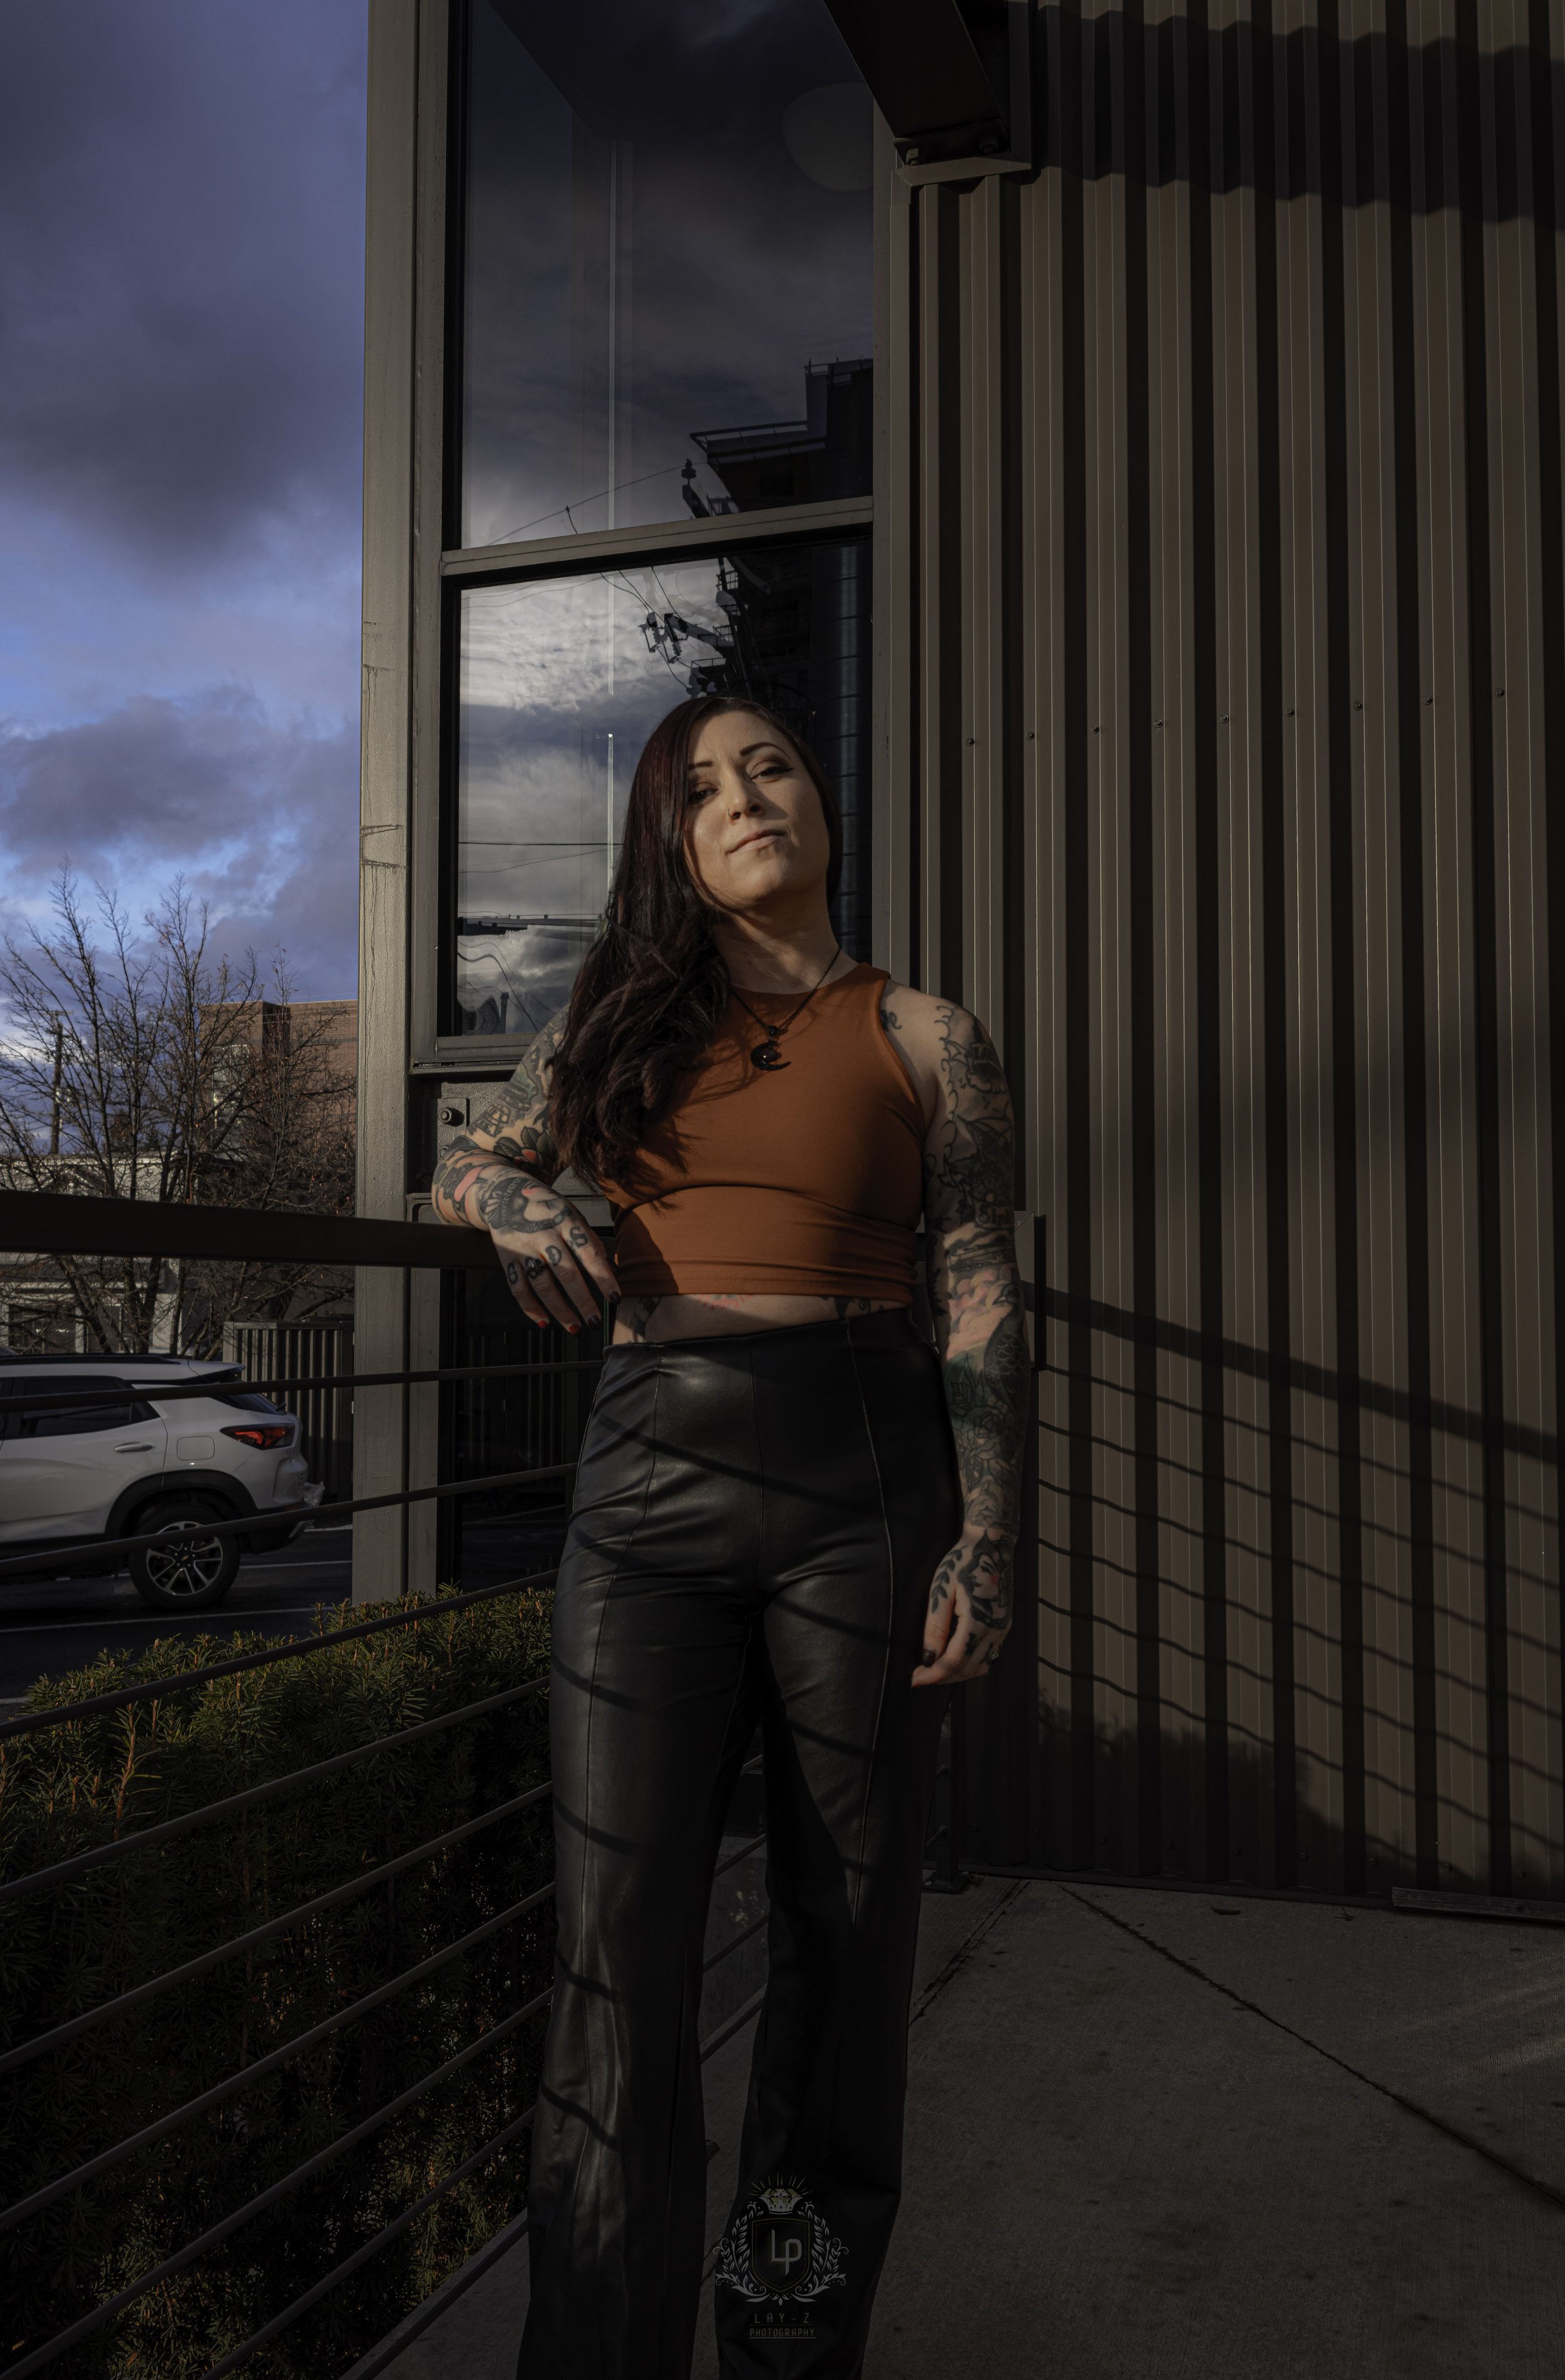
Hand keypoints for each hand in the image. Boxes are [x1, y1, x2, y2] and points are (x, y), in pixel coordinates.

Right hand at [478, 1172, 618, 1333]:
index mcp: (566, 1221)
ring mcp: (523, 1247)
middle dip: (582, 1301)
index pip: (589, 1253)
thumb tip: (610, 1268)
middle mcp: (544, 1234)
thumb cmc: (547, 1207)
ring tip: (576, 1328)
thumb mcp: (571, 1212)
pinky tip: (544, 1322)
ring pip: (542, 1285)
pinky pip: (518, 1288)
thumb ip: (588, 1238)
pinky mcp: (506, 1258)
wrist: (504, 1193)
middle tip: (595, 1321)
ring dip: (560, 1310)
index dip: (603, 1277)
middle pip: (566, 1273)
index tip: (616, 1298)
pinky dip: (530, 1308)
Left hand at [911, 1526, 1011, 1685]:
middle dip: (941, 1677)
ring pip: (980, 1666)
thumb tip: (927, 1657)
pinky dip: (971, 1664)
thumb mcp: (942, 1590)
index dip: (933, 1675)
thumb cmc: (963, 1562)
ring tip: (934, 1671)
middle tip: (919, 1677)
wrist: (992, 1544)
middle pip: (967, 1668)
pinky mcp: (1005, 1624)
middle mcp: (995, 1628)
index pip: (953, 1661)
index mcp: (977, 1620)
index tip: (914, 1680)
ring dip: (957, 1674)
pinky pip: (990, 1655)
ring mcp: (1003, 1627)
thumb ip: (935, 1626)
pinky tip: (956, 1660)